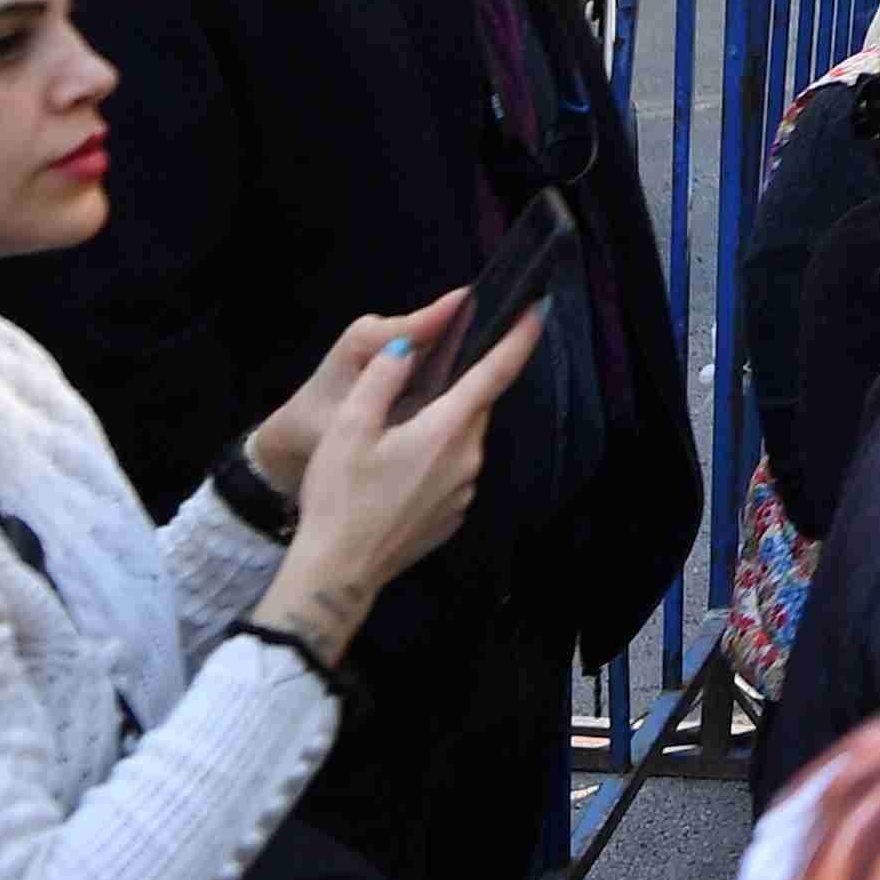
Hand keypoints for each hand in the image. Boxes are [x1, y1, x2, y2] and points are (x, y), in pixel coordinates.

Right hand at [256, 299, 542, 652]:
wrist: (339, 572)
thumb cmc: (340, 496)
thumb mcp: (348, 426)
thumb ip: (382, 377)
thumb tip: (408, 348)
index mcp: (448, 428)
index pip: (497, 371)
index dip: (521, 336)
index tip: (540, 308)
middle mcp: (468, 457)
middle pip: (474, 407)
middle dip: (460, 387)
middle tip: (429, 376)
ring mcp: (464, 491)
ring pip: (461, 441)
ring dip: (440, 427)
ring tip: (397, 433)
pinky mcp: (452, 516)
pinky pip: (451, 473)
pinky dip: (434, 461)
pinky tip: (397, 473)